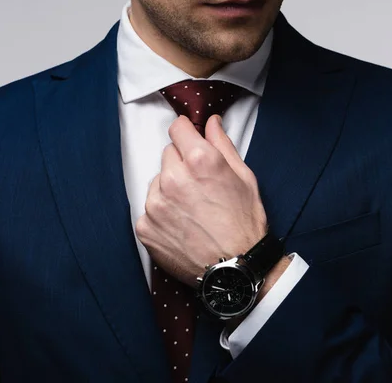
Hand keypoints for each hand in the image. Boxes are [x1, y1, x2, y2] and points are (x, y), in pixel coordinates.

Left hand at [136, 114, 267, 286]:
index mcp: (199, 160)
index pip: (178, 128)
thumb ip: (223, 144)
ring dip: (170, 188)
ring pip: (157, 182)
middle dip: (182, 164)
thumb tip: (211, 122)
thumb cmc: (245, 224)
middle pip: (168, 155)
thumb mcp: (244, 177)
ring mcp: (155, 204)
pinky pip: (149, 208)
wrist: (235, 269)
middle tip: (201, 186)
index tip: (192, 142)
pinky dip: (162, 213)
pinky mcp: (145, 227)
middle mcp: (173, 178)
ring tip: (192, 209)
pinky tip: (182, 224)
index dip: (188, 134)